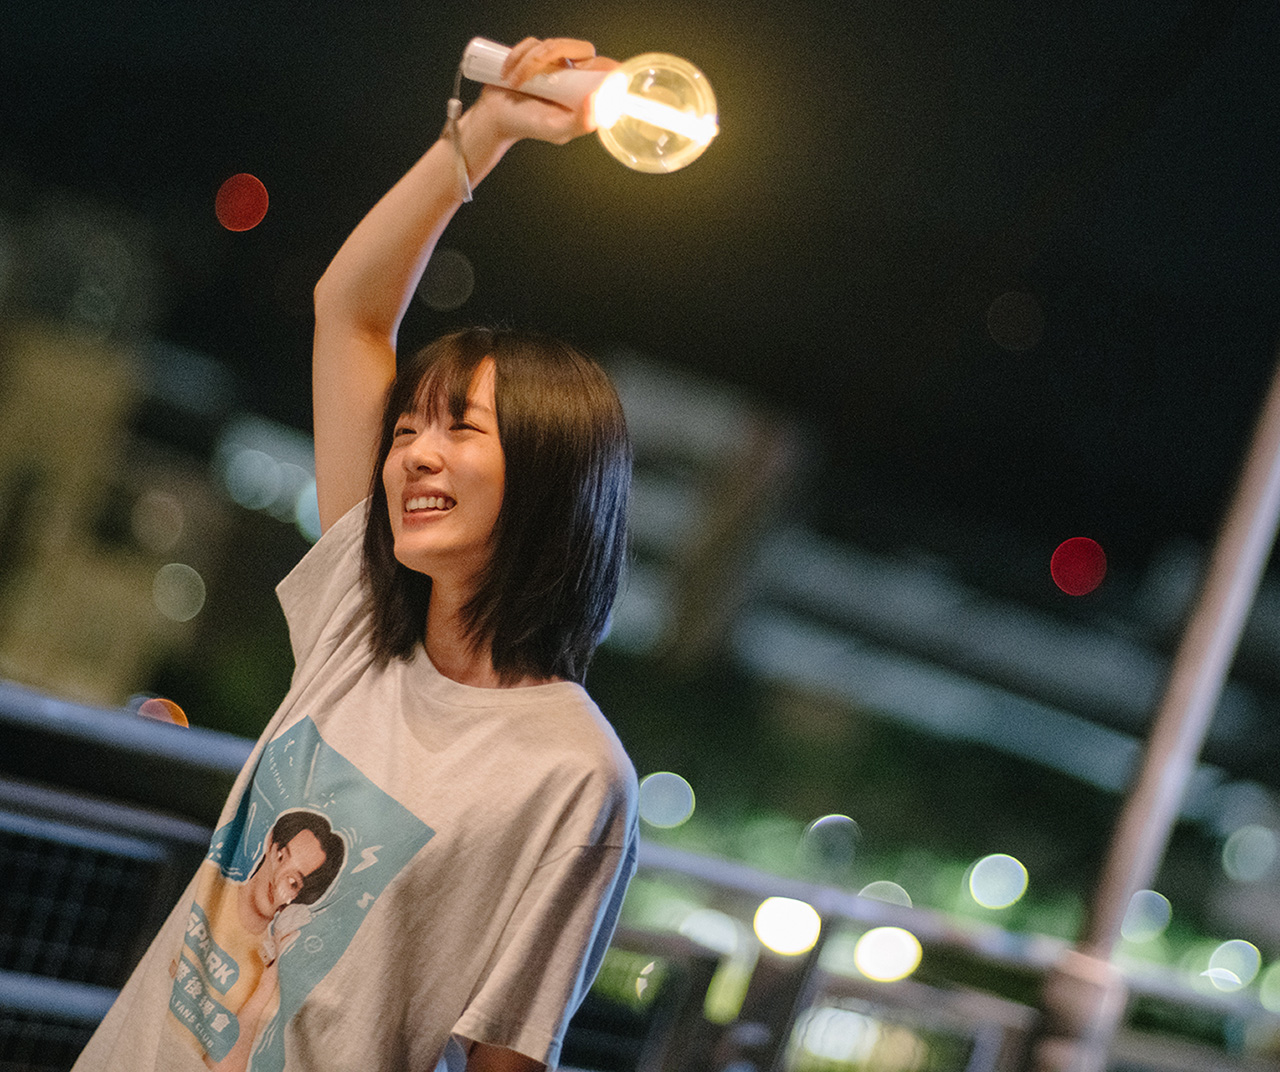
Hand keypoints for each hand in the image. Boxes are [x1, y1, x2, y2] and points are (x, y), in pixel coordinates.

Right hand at [470, 37, 618, 144]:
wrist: (497, 117)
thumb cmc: (528, 125)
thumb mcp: (558, 130)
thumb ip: (581, 122)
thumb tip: (596, 99)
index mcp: (584, 91)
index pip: (604, 68)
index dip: (597, 65)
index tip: (577, 74)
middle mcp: (573, 74)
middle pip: (577, 48)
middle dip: (546, 57)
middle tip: (526, 77)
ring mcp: (555, 62)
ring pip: (550, 45)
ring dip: (526, 63)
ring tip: (514, 84)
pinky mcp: (536, 53)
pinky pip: (532, 43)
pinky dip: (516, 57)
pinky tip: (506, 74)